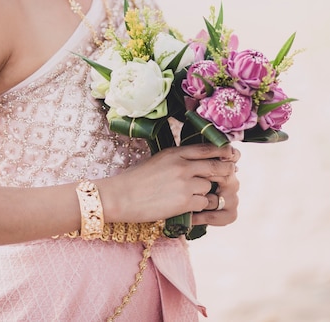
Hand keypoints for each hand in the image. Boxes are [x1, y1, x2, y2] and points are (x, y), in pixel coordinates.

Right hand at [99, 144, 237, 223]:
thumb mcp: (158, 160)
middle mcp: (183, 165)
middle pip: (216, 166)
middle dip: (225, 172)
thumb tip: (197, 162)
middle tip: (228, 177)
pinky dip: (201, 207)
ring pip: (211, 187)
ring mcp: (185, 183)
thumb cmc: (137, 179)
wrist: (121, 196)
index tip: (232, 154)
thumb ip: (178, 159)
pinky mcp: (185, 201)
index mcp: (175, 152)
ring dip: (209, 193)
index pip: (207, 148)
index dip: (223, 151)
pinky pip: (204, 203)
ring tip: (196, 197)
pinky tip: (190, 208)